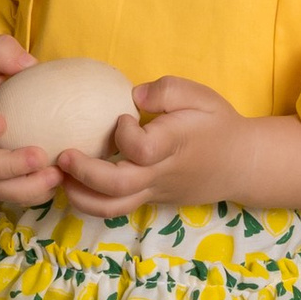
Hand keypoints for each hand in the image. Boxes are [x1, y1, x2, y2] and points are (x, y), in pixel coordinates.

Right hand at [0, 34, 63, 207]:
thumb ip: (2, 51)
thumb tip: (26, 64)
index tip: (1, 121)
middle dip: (9, 167)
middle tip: (40, 156)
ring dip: (27, 188)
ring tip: (57, 175)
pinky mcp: (7, 179)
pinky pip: (18, 194)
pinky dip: (39, 191)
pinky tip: (64, 179)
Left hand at [57, 74, 258, 217]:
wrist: (241, 164)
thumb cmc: (216, 124)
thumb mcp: (201, 95)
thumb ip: (168, 90)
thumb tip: (134, 94)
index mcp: (174, 145)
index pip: (142, 149)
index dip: (124, 135)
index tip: (121, 117)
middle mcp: (161, 174)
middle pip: (120, 187)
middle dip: (86, 174)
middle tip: (63, 155)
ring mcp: (154, 192)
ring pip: (114, 208)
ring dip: (81, 196)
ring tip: (59, 178)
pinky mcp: (149, 200)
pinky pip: (117, 209)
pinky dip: (92, 201)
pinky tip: (73, 183)